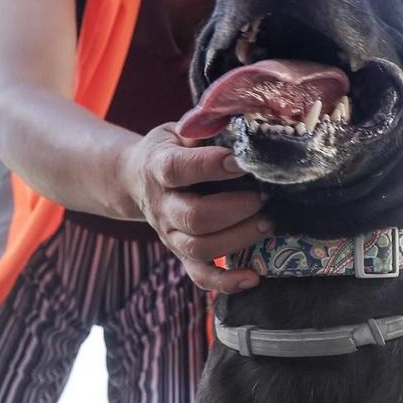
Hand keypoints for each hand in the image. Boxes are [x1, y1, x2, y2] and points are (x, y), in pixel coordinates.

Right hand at [121, 125, 267, 293]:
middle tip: (263, 198)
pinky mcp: (180, 253)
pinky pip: (200, 276)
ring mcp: (170, 233)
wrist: (136, 179)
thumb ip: (205, 126)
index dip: (209, 166)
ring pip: (200, 248)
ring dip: (238, 239)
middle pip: (194, 217)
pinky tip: (253, 276)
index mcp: (158, 166)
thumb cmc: (171, 148)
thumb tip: (244, 119)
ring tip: (267, 224)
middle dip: (234, 210)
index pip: (179, 170)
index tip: (241, 161)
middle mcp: (162, 205)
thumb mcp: (180, 129)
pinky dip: (226, 282)